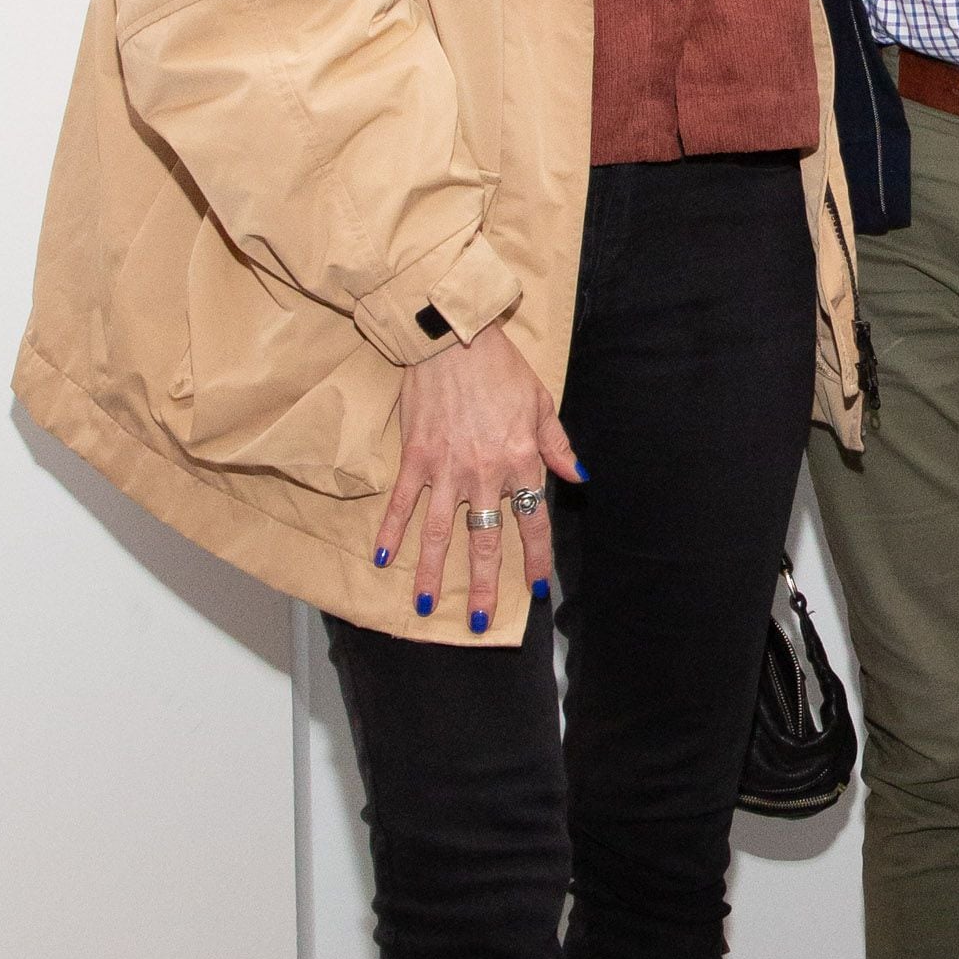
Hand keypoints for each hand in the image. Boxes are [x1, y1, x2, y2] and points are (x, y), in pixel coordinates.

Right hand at [371, 324, 583, 630]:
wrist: (452, 336)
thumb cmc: (500, 367)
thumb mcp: (541, 402)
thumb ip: (557, 445)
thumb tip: (576, 478)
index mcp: (521, 460)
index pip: (533, 520)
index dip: (536, 557)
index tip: (536, 589)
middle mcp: (485, 473)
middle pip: (486, 540)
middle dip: (485, 585)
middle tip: (482, 621)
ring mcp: (446, 469)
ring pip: (441, 532)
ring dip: (434, 572)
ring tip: (427, 606)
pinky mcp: (415, 457)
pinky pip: (402, 502)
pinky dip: (390, 531)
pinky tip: (382, 559)